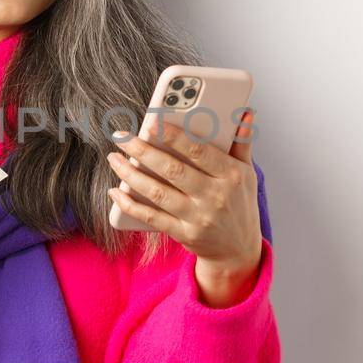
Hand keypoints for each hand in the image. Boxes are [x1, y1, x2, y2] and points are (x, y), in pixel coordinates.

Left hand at [106, 108, 263, 293]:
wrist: (238, 250)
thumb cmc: (240, 203)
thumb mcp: (248, 173)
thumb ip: (242, 142)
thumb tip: (246, 113)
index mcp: (231, 176)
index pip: (199, 151)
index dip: (174, 136)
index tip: (152, 122)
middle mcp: (215, 196)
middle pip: (172, 170)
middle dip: (143, 151)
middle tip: (121, 137)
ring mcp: (198, 218)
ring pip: (158, 193)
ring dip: (131, 174)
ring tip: (114, 158)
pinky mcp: (184, 234)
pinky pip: (151, 217)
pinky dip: (130, 205)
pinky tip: (115, 192)